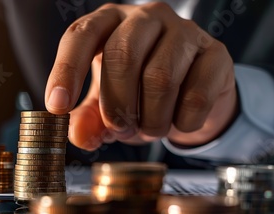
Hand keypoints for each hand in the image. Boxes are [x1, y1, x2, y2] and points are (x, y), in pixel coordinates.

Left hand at [45, 3, 236, 149]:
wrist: (194, 93)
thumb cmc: (141, 92)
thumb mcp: (107, 104)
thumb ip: (88, 120)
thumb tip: (80, 137)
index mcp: (111, 21)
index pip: (81, 35)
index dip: (66, 70)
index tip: (57, 107)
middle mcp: (147, 17)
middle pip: (122, 56)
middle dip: (116, 105)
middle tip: (120, 129)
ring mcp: (185, 32)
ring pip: (160, 79)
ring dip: (150, 120)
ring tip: (149, 129)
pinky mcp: (216, 54)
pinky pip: (196, 96)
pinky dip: (181, 123)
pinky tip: (179, 123)